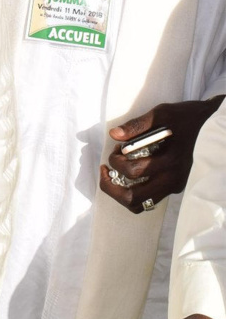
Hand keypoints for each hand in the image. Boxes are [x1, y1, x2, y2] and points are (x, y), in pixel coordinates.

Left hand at [100, 98, 223, 214]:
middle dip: (111, 187)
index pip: (133, 172)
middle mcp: (173, 179)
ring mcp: (175, 186)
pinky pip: (149, 200)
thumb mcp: (162, 113)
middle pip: (133, 199)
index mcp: (170, 161)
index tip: (115, 149)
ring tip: (114, 176)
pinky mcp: (175, 187)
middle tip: (105, 170)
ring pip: (140, 205)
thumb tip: (114, 135)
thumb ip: (137, 125)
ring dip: (121, 194)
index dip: (115, 161)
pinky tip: (129, 177)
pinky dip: (134, 193)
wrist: (213, 128)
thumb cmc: (187, 118)